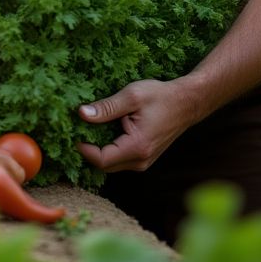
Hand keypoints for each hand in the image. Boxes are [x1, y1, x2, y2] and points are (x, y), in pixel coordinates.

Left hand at [76, 78, 196, 172]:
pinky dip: (108, 148)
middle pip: (104, 165)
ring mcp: (143, 161)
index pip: (101, 160)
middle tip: (76, 129)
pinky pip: (120, 159)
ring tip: (88, 128)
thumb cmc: (161, 96)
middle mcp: (140, 160)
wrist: (187, 102)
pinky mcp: (144, 157)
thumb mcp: (132, 96)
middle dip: (88, 150)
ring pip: (111, 164)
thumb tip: (81, 114)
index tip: (72, 132)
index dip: (83, 149)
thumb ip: (107, 107)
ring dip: (98, 150)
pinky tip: (102, 131)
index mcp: (137, 147)